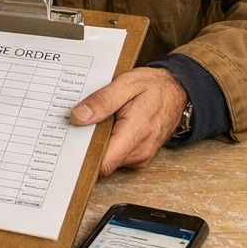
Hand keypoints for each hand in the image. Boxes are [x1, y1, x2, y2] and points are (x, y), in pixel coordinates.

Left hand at [70, 66, 188, 175]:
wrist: (177, 90)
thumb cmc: (154, 86)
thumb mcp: (126, 84)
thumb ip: (102, 101)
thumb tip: (78, 117)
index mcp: (136, 134)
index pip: (103, 163)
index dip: (83, 157)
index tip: (68, 144)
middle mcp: (140, 151)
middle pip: (102, 162)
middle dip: (87, 147)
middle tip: (77, 127)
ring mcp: (141, 155)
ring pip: (108, 160)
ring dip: (98, 145)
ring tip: (94, 123)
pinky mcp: (139, 154)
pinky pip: (117, 156)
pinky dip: (108, 144)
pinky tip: (105, 128)